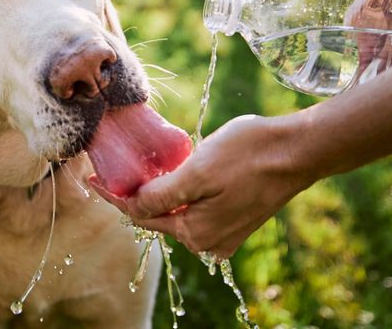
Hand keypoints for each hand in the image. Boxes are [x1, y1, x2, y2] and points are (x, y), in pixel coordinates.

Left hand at [89, 115, 314, 257]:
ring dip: (160, 193)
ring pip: (179, 212)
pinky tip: (177, 173)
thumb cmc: (248, 154)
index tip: (92, 177)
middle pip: (158, 216)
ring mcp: (224, 233)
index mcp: (194, 233)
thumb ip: (162, 194)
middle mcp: (208, 242)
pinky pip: (198, 209)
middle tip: (115, 169)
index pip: (140, 214)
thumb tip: (133, 206)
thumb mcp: (197, 170)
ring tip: (142, 169)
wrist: (298, 150)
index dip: (114, 195)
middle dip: (136, 194)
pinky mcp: (237, 220)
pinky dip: (183, 194)